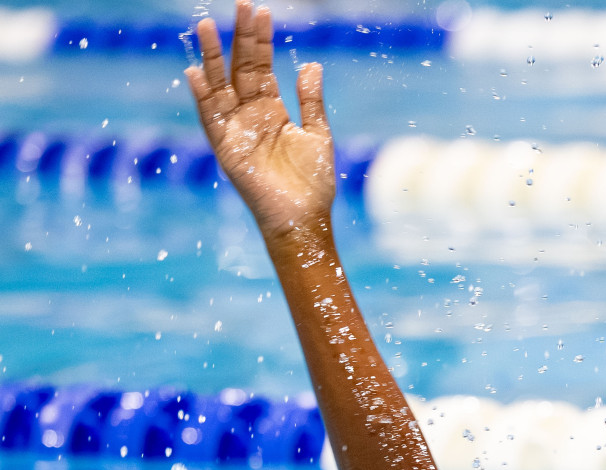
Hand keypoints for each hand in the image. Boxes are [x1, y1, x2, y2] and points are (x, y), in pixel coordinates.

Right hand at [187, 0, 333, 238]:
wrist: (305, 219)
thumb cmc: (313, 183)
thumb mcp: (317, 134)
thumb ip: (310, 100)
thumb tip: (312, 65)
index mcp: (271, 110)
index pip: (261, 67)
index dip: (261, 40)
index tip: (261, 12)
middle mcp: (250, 116)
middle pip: (240, 69)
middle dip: (240, 38)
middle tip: (240, 5)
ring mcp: (236, 130)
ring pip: (219, 86)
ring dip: (211, 57)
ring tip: (206, 26)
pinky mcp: (227, 150)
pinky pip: (211, 119)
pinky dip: (203, 97)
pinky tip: (195, 72)